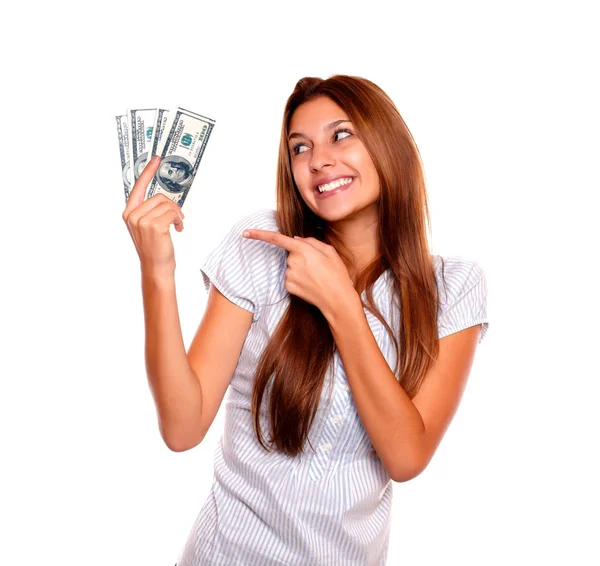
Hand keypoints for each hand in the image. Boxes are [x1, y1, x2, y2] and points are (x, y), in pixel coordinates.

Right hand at [122, 155, 184, 273]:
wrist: (156, 268)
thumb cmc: (154, 248)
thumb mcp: (146, 227)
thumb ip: (148, 211)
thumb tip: (163, 199)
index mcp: (129, 213)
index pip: (138, 187)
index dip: (148, 172)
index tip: (156, 159)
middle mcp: (133, 215)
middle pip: (159, 197)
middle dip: (172, 207)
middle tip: (177, 219)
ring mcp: (142, 220)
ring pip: (167, 204)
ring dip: (177, 215)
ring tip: (177, 226)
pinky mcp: (155, 226)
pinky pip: (173, 213)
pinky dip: (179, 220)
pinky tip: (178, 230)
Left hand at [242, 230, 356, 317]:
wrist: (337, 299)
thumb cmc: (336, 274)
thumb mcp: (329, 251)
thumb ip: (311, 242)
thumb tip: (295, 239)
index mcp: (304, 249)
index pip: (277, 239)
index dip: (259, 235)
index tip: (245, 233)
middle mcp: (293, 261)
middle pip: (291, 254)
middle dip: (301, 257)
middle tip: (317, 266)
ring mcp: (289, 275)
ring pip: (291, 266)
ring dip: (300, 269)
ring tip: (316, 276)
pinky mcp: (288, 286)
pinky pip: (290, 278)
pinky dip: (298, 280)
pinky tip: (310, 284)